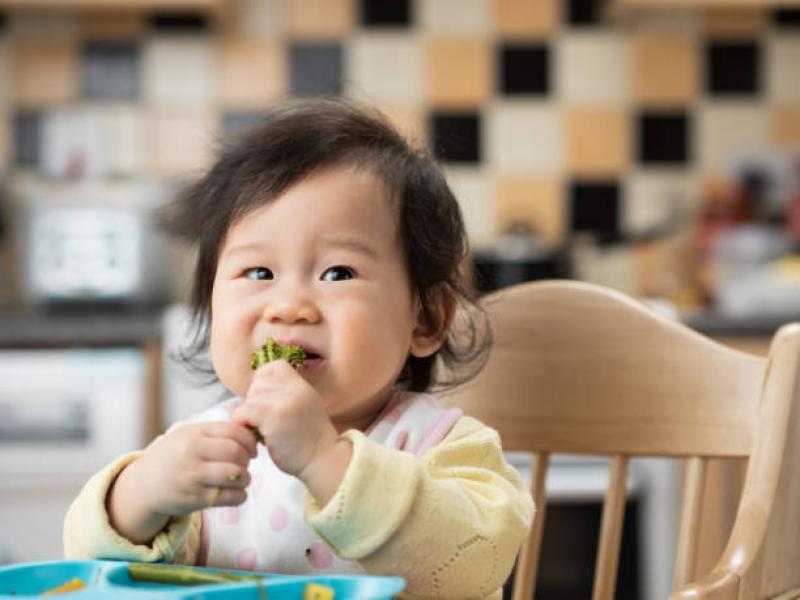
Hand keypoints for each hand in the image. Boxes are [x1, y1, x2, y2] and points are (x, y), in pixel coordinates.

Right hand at [107, 421, 256, 543]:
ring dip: (246, 478)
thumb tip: (253, 433)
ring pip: (236, 475)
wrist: (145, 485)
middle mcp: (192, 453)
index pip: (233, 431)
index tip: (252, 449)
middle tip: (245, 464)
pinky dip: (240, 496)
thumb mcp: (189, 435)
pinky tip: (237, 493)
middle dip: (248, 459)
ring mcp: (192, 477)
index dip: (250, 441)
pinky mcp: (194, 499)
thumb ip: (217, 432)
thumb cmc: (175, 456)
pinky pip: (229, 497)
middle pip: (236, 452)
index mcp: (194, 434)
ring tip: (242, 479)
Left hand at [233, 360, 339, 479]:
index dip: (264, 380)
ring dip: (250, 416)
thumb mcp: (305, 408)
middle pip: (258, 382)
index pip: (275, 366)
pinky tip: (256, 438)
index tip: (266, 401)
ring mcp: (284, 401)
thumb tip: (256, 392)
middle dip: (255, 401)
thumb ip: (287, 396)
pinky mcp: (273, 417)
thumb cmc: (310, 442)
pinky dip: (243, 424)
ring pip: (249, 398)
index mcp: (302, 387)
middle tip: (265, 422)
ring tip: (263, 432)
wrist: (324, 460)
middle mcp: (294, 389)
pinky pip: (243, 411)